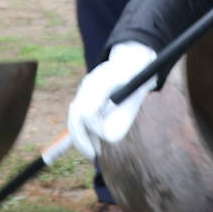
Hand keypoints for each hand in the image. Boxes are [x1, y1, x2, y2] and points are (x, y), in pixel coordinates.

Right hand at [67, 42, 157, 158]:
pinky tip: (92, 145)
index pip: (87, 111)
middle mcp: (89, 84)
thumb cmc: (138, 75)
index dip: (95, 128)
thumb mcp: (138, 92)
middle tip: (93, 154)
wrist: (133, 57)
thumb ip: (125, 114)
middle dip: (82, 137)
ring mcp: (85, 89)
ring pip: (74, 116)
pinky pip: (78, 116)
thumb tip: (110, 138)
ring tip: (93, 152)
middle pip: (76, 114)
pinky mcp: (86, 95)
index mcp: (101, 81)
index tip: (106, 138)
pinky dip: (82, 132)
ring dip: (80, 136)